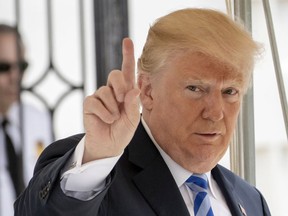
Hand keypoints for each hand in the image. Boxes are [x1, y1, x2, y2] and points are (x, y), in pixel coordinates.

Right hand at [82, 38, 139, 162]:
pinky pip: (95, 101)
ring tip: (114, 118)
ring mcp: (100, 96)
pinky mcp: (90, 103)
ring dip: (112, 107)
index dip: (128, 55)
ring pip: (105, 90)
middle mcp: (113, 90)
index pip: (128, 70)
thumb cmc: (122, 131)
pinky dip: (104, 112)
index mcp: (127, 92)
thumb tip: (133, 90)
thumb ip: (134, 105)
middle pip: (115, 74)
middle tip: (122, 100)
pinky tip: (105, 120)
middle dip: (120, 86)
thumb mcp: (133, 119)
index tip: (127, 40)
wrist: (109, 145)